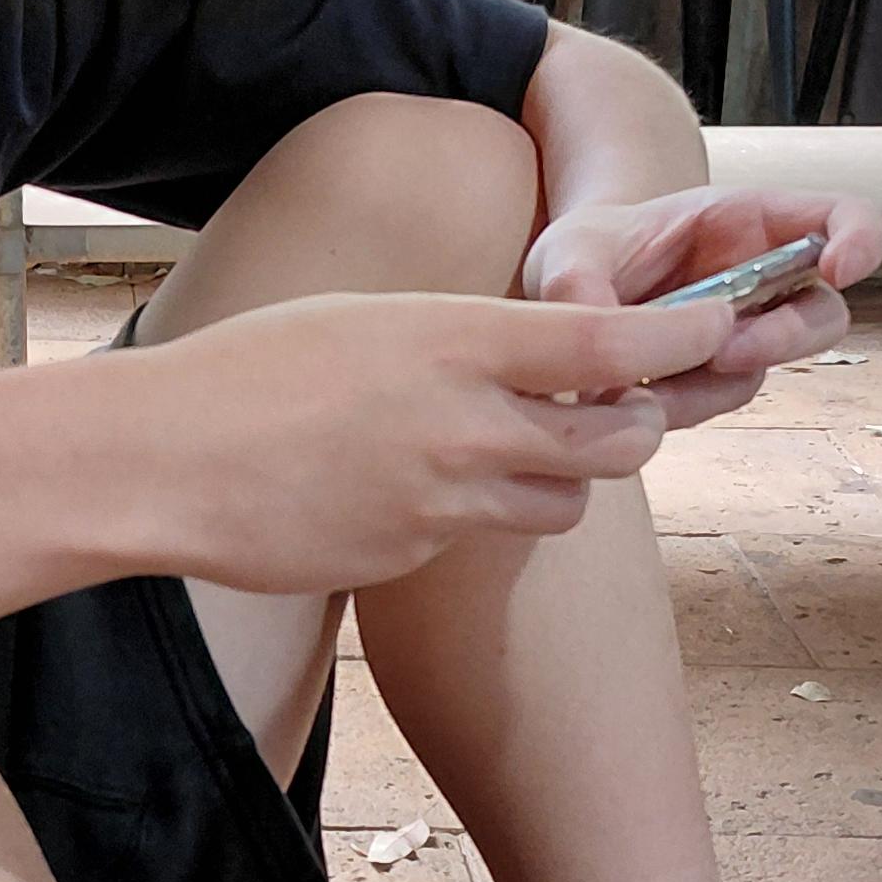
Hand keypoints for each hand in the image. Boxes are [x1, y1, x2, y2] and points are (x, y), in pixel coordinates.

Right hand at [132, 285, 737, 595]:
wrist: (160, 463)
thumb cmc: (252, 371)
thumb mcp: (371, 323)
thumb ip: (464, 342)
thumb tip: (534, 356)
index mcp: (457, 342)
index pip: (616, 348)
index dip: (688, 341)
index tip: (720, 328)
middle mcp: (466, 425)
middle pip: (619, 442)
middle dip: (638, 427)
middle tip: (619, 410)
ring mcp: (442, 503)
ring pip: (564, 506)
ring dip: (560, 482)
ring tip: (505, 451)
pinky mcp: (413, 558)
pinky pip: (479, 541)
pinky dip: (471, 519)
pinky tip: (403, 491)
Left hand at [520, 183, 881, 434]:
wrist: (560, 295)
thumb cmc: (585, 250)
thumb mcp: (568, 251)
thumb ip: (581, 286)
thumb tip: (598, 362)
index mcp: (747, 220)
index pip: (841, 219)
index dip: (861, 241)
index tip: (841, 269)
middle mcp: (759, 280)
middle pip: (823, 314)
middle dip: (786, 339)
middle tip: (726, 351)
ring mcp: (741, 333)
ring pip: (769, 368)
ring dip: (718, 382)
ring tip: (648, 384)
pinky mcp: (710, 379)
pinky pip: (718, 400)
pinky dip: (680, 407)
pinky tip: (631, 396)